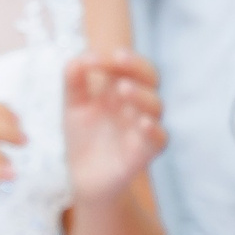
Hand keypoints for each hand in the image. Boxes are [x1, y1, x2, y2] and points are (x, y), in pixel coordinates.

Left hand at [63, 48, 166, 203]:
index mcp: (122, 87)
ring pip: (156, 105)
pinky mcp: (147, 151)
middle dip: (136, 66)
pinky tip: (141, 122)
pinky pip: (160, 138)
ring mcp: (144, 126)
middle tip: (118, 58)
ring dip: (141, 95)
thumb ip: (74, 82)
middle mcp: (138, 103)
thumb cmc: (83, 136)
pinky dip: (153, 129)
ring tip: (123, 89)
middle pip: (150, 77)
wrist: (84, 177)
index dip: (115, 58)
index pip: (128, 64)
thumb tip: (78, 59)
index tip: (93, 59)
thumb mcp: (74, 106)